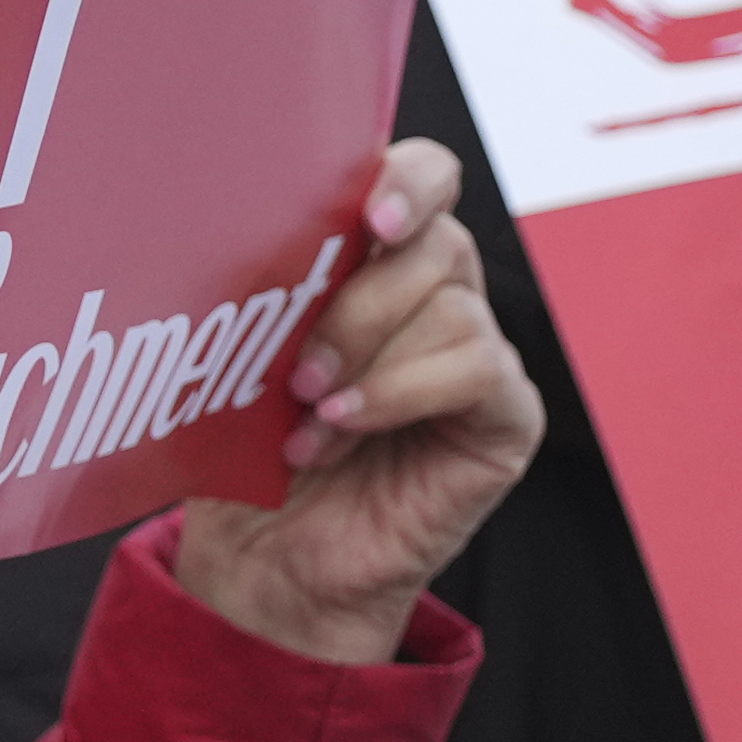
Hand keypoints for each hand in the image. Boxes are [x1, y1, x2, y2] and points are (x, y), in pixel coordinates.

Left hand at [175, 140, 540, 664]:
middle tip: (297, 366)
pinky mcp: (504, 417)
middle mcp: (440, 296)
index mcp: (380, 260)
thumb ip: (267, 290)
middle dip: (359, 298)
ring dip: (367, 359)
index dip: (407, 178)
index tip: (368, 213)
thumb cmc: (249, 453)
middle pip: (436, 242)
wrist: (269, 563)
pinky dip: (402, 392)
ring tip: (308, 415)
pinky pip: (476, 370)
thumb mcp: (242, 355)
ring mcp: (479, 356)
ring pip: (452, 308)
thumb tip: (237, 228)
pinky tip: (346, 424)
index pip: (424, 178)